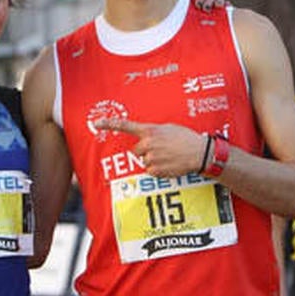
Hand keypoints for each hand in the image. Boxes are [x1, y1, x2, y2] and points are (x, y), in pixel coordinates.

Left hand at [92, 119, 206, 177]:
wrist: (199, 153)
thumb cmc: (186, 138)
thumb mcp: (169, 128)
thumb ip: (154, 132)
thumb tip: (146, 138)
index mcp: (150, 130)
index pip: (125, 125)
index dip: (109, 124)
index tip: (95, 124)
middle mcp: (147, 144)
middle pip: (136, 150)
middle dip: (145, 151)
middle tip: (161, 150)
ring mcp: (150, 158)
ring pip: (144, 162)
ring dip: (153, 161)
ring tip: (169, 157)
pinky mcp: (155, 170)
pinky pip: (150, 171)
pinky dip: (158, 170)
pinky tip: (169, 164)